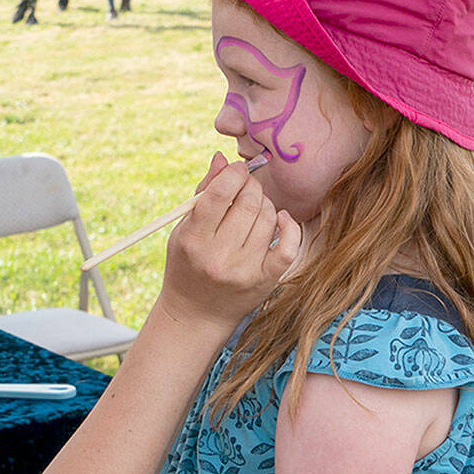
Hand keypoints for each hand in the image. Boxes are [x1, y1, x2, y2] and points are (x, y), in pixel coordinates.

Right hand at [157, 153, 299, 331]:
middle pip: (248, 203)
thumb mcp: (185, 229)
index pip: (219, 195)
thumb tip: (223, 158)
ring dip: (265, 204)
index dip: (234, 174)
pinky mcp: (265, 281)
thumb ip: (204, 192)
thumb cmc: (188, 264)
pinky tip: (280, 219)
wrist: (196, 314)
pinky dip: (289, 227)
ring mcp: (244, 271)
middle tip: (247, 186)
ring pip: (267, 219)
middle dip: (251, 186)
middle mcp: (218, 257)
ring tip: (254, 207)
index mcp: (193, 239)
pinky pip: (288, 247)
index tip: (237, 170)